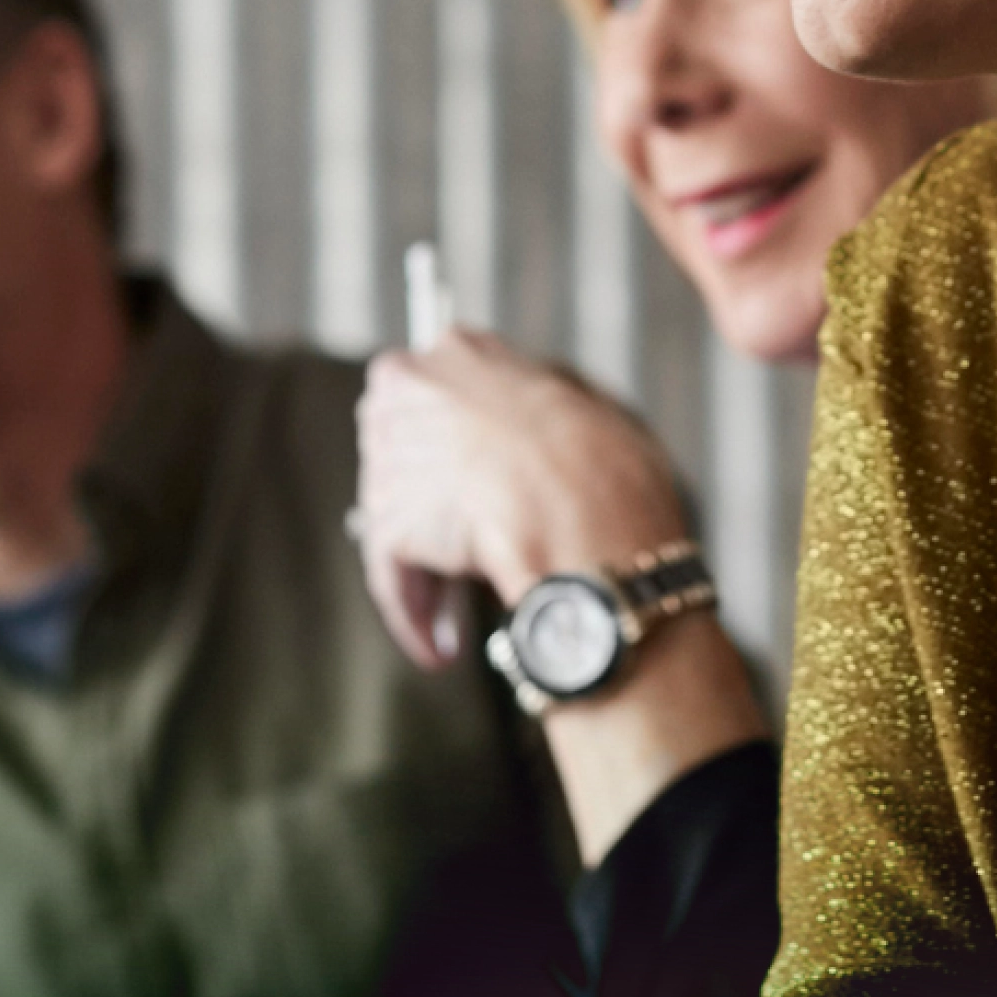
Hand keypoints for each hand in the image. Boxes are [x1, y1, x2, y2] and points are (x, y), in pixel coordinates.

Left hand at [354, 330, 690, 669]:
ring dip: (427, 570)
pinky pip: (393, 575)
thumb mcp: (588, 409)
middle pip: (408, 456)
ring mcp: (392, 457)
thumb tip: (533, 440)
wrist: (592, 518)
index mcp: (461, 350)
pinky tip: (438, 646)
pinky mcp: (386, 523)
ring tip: (455, 621)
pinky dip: (414, 611)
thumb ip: (542, 413)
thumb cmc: (609, 469)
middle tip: (463, 556)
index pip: (437, 395)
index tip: (476, 485)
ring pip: (400, 520)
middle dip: (432, 509)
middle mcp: (409, 391)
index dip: (459, 448)